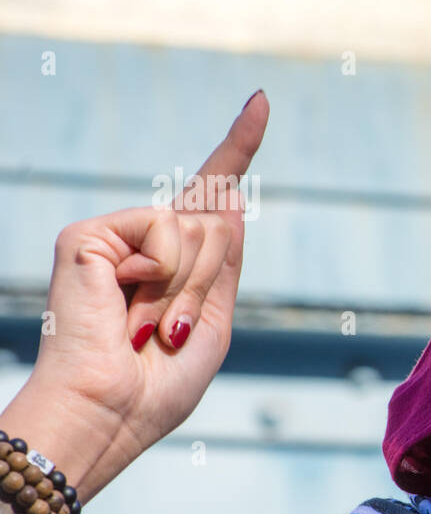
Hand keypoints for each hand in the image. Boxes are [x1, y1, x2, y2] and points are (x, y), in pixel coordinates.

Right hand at [0, 92, 268, 503]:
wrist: (110, 413)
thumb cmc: (158, 384)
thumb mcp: (212, 322)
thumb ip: (223, 260)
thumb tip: (226, 196)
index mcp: (176, 264)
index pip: (212, 196)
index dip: (238, 147)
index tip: (261, 100)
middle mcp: (144, 241)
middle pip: (218, 225)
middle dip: (211, 284)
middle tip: (173, 333)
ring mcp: (115, 236)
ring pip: (195, 229)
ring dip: (187, 290)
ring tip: (149, 328)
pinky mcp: (87, 236)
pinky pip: (161, 231)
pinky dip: (160, 276)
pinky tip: (124, 304)